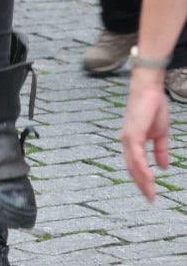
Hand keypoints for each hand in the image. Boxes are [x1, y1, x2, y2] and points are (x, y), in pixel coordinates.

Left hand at [123, 72, 171, 201]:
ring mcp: (128, 138)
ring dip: (142, 181)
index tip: (151, 193)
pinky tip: (149, 178)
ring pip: (133, 165)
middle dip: (142, 185)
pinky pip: (136, 155)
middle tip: (151, 200)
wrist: (149, 91)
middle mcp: (127, 142)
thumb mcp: (160, 134)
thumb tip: (163, 167)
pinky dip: (142, 168)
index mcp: (133, 142)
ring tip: (151, 194)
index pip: (135, 166)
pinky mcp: (132, 134)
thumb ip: (160, 150)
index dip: (142, 180)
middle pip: (132, 169)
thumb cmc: (153, 109)